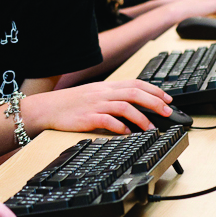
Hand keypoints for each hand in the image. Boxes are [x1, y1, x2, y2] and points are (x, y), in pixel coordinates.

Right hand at [28, 80, 173, 134]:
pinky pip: (108, 121)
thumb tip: (134, 105)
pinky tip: (127, 133)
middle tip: (167, 112)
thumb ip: (112, 97)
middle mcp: (103, 93)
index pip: (135, 83)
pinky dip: (120, 127)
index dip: (154, 90)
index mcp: (106, 87)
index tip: (168, 99)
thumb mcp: (93, 94)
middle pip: (134, 93)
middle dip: (154, 102)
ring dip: (141, 117)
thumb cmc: (70, 103)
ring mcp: (95, 105)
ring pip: (124, 106)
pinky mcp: (87, 118)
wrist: (47, 108)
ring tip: (151, 128)